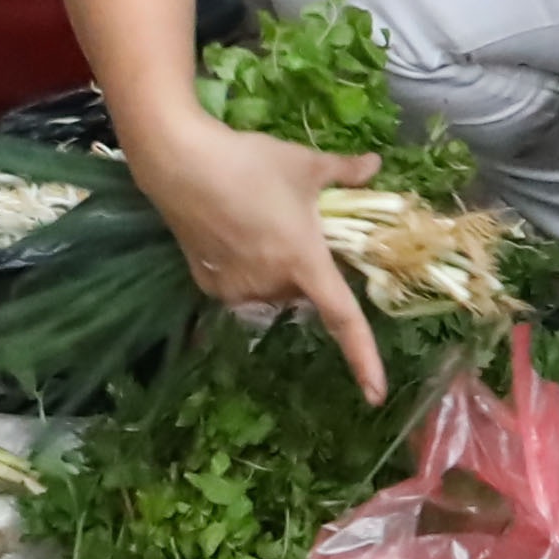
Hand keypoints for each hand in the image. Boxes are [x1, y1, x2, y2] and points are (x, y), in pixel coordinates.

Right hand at [143, 110, 388, 401]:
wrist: (182, 164)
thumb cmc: (251, 163)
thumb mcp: (306, 165)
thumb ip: (345, 172)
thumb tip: (375, 165)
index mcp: (305, 262)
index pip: (343, 319)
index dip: (363, 358)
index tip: (376, 394)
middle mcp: (272, 285)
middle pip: (302, 290)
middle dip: (305, 264)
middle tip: (294, 222)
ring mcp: (237, 290)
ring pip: (271, 288)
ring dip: (274, 266)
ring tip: (256, 218)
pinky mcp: (208, 286)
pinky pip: (241, 286)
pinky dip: (246, 267)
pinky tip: (231, 231)